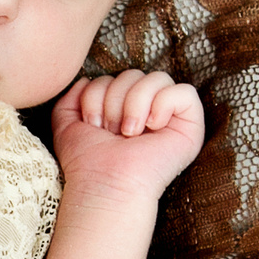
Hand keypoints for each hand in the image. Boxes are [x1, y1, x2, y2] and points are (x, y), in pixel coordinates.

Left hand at [49, 69, 206, 207]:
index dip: (98, 94)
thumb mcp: (67, 126)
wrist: (104, 185)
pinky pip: (185, 92)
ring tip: (129, 133)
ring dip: (135, 104)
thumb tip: (85, 79)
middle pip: (134, 73)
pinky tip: (152, 127)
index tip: (94, 125)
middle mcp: (149, 110)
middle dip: (114, 101)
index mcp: (124, 108)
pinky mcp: (191, 126)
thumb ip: (69, 100)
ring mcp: (172, 117)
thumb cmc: (87, 163)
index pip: (115, 75)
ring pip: (158, 78)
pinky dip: (163, 104)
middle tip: (112, 132)